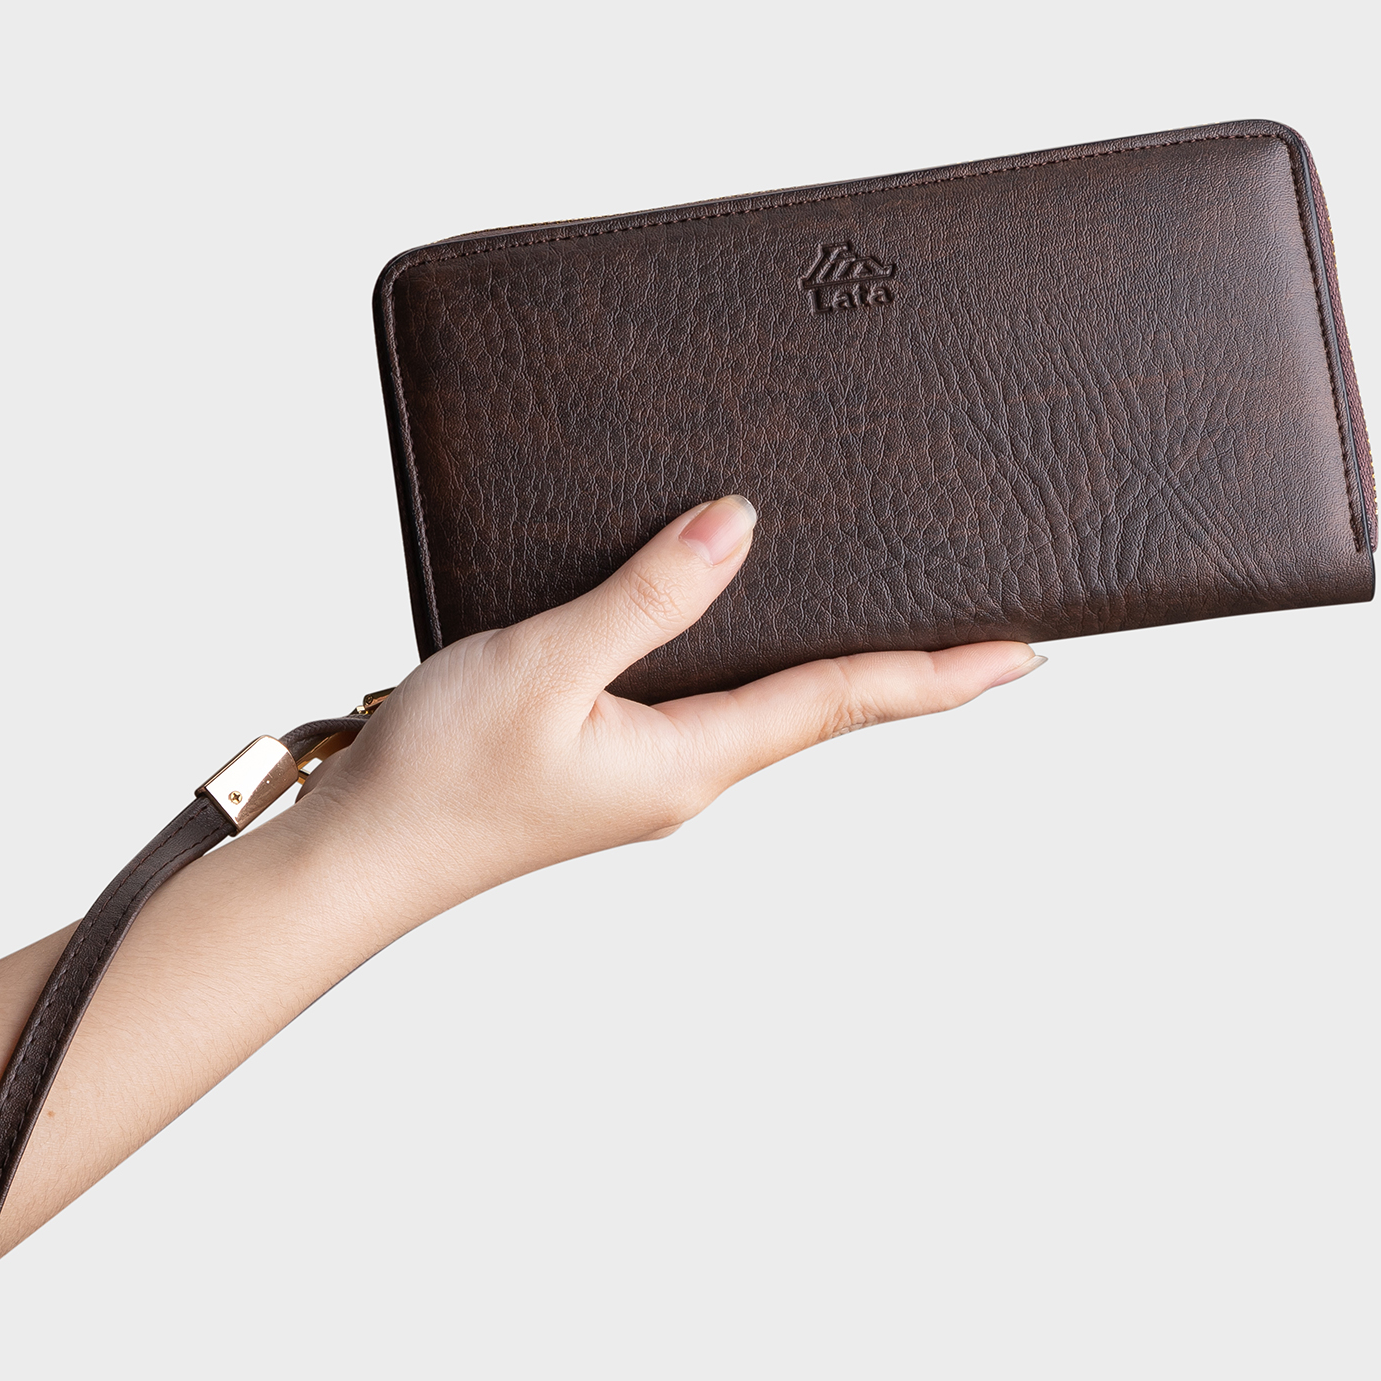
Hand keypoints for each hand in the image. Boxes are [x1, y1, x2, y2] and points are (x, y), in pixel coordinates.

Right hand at [297, 496, 1044, 919]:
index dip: (941, 674)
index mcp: (694, 761)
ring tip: (899, 624)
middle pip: (829, 709)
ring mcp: (652, 769)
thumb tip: (741, 524)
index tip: (1026, 656)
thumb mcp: (545, 667)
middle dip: (914, 672)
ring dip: (844, 668)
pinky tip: (747, 625)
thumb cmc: (437, 777)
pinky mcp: (609, 754)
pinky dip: (762, 660)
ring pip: (774, 705)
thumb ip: (647, 596)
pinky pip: (713, 697)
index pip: (846, 703)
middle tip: (989, 634)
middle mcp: (690, 772)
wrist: (353, 857)